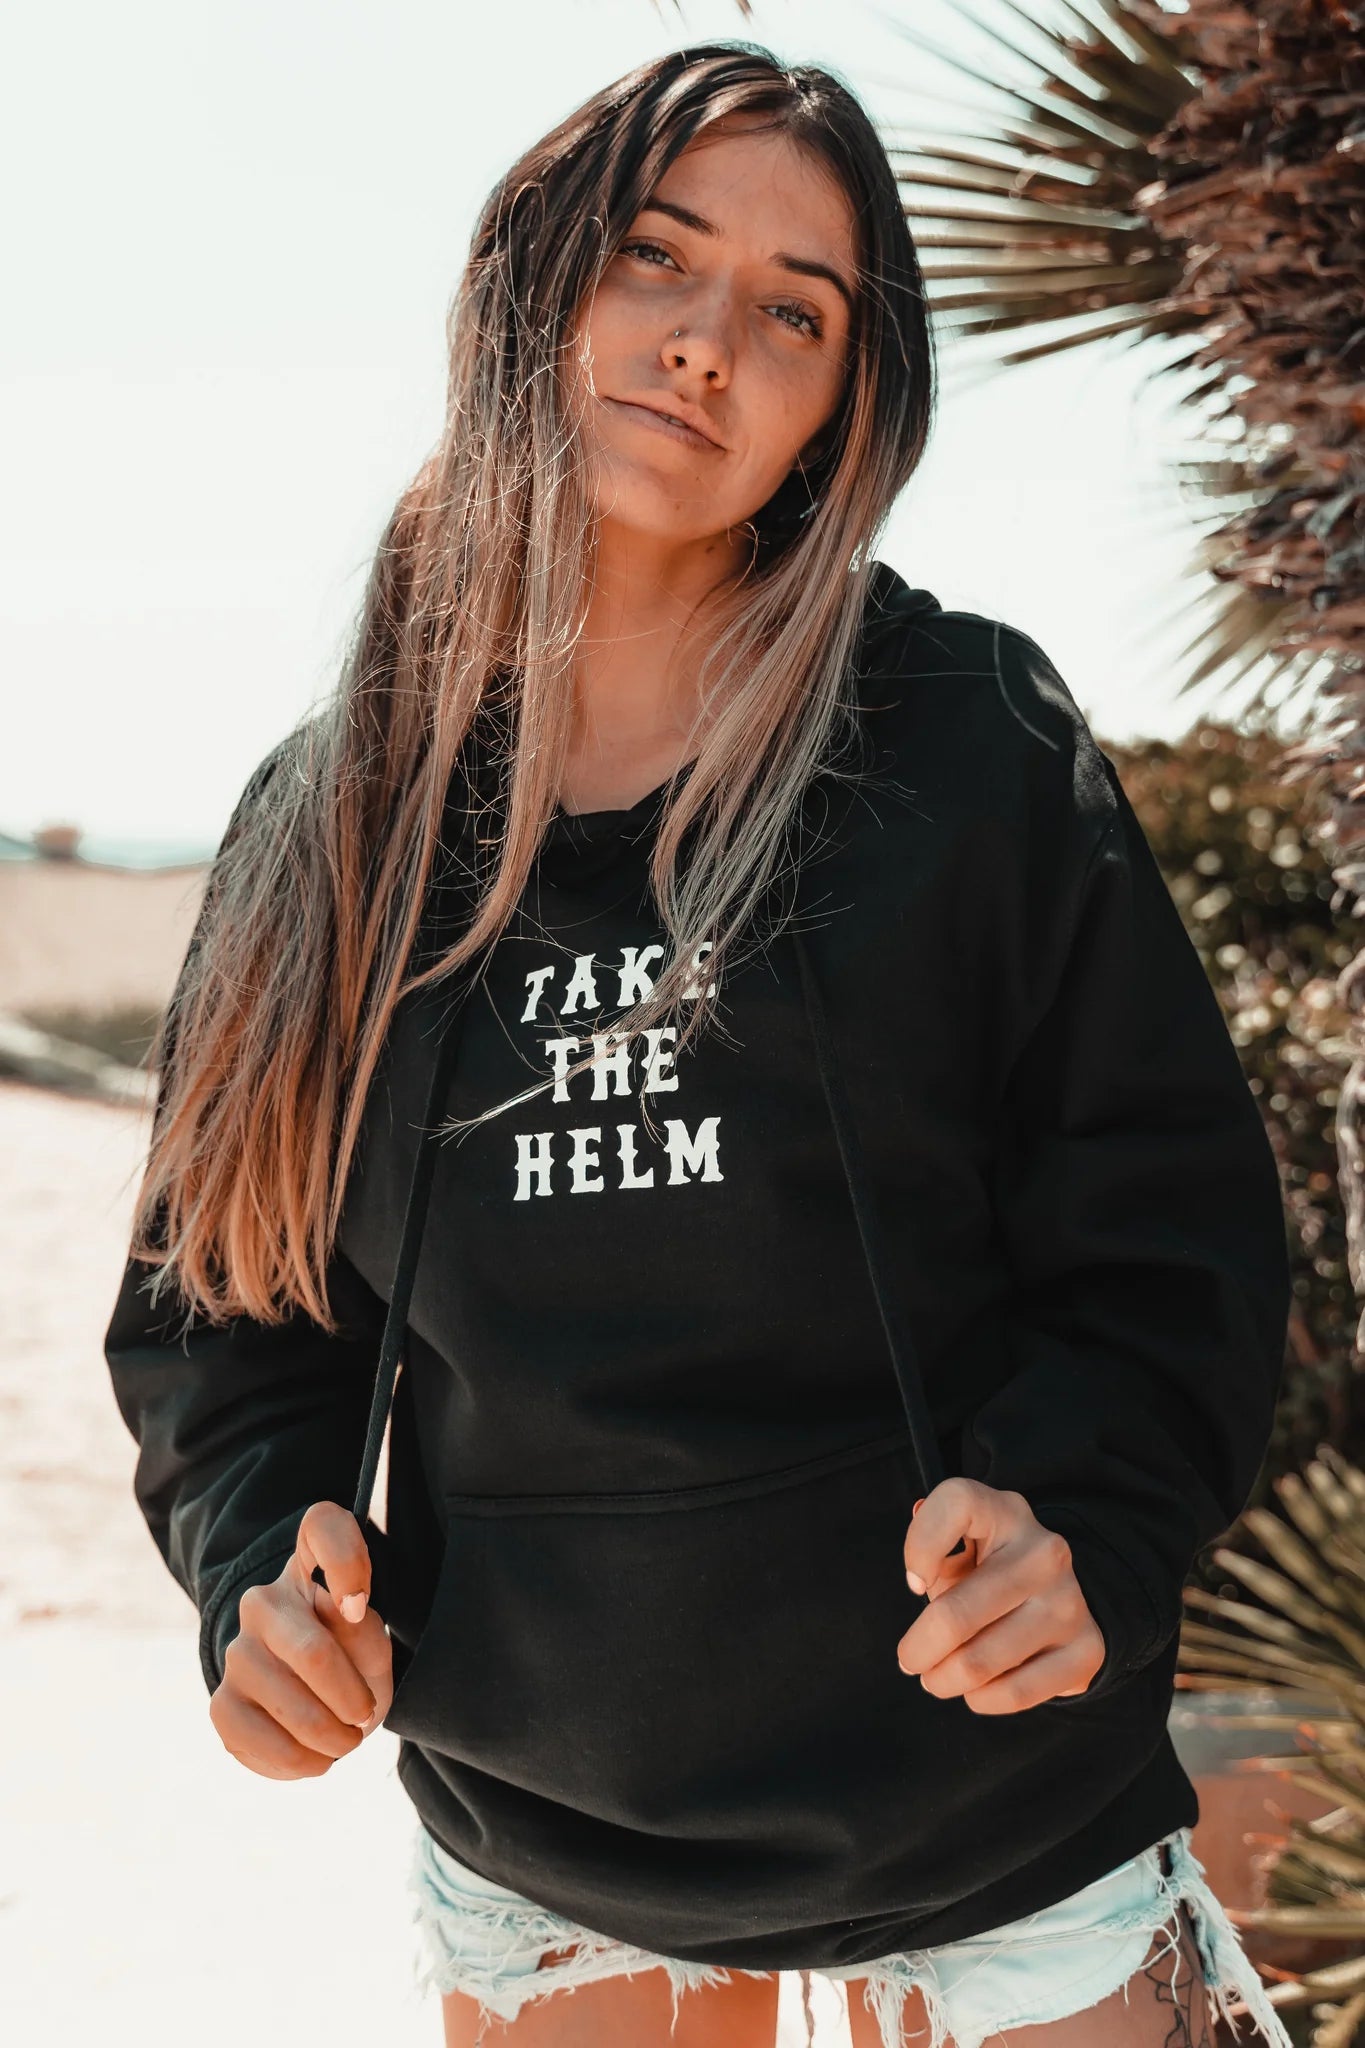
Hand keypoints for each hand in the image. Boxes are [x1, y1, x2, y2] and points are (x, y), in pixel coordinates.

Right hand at [208, 1500, 393, 1777]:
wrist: (308, 1687)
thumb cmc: (349, 1648)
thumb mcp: (372, 1633)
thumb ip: (366, 1625)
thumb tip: (347, 1610)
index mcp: (307, 1564)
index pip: (324, 1528)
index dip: (346, 1563)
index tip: (359, 1603)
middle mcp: (262, 1601)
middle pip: (313, 1653)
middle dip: (353, 1698)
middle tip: (367, 1715)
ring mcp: (236, 1653)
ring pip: (290, 1707)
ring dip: (331, 1738)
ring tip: (345, 1740)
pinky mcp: (221, 1704)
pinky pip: (256, 1742)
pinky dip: (296, 1761)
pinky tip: (314, 1758)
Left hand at [897, 1478, 1104, 1712]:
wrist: (1060, 1597)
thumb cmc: (988, 1570)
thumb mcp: (958, 1547)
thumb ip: (931, 1550)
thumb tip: (920, 1578)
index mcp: (1006, 1511)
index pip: (956, 1503)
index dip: (919, 1547)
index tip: (914, 1582)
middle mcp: (1044, 1552)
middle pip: (955, 1616)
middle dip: (919, 1649)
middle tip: (910, 1660)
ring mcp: (1070, 1601)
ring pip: (979, 1662)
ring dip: (943, 1680)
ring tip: (936, 1678)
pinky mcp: (1087, 1649)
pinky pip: (1015, 1693)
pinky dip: (981, 1699)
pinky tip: (974, 1691)